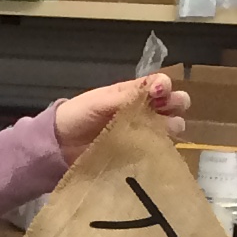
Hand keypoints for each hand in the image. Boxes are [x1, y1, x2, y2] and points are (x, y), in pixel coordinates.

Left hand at [52, 72, 188, 161]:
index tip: (159, 92)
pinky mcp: (140, 152)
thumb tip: (156, 87)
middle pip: (174, 103)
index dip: (165, 85)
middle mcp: (143, 110)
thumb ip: (126, 96)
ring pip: (172, 125)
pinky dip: (163, 147)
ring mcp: (143, 131)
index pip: (160, 84)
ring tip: (161, 130)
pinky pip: (159, 148)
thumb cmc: (76, 116)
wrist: (59, 145)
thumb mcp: (99, 102)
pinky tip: (157, 148)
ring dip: (172, 125)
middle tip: (167, 109)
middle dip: (177, 103)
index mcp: (133, 93)